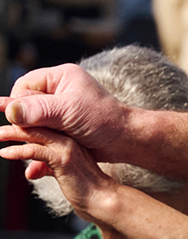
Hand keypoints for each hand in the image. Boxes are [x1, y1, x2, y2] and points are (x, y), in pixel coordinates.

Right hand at [0, 64, 128, 178]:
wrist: (125, 140)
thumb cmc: (104, 120)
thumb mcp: (68, 111)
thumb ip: (38, 110)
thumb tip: (8, 110)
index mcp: (60, 77)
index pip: (24, 86)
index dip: (16, 104)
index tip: (17, 122)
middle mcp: (59, 91)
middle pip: (26, 105)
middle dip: (23, 122)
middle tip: (23, 137)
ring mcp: (61, 110)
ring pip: (33, 121)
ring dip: (30, 136)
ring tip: (30, 148)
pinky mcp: (64, 126)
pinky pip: (43, 133)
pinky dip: (39, 145)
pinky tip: (34, 162)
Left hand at [0, 123, 118, 224]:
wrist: (101, 199)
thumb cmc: (84, 188)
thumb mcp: (62, 172)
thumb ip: (47, 167)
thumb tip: (31, 171)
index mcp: (69, 138)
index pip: (43, 123)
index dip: (24, 120)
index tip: (7, 123)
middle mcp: (69, 138)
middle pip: (36, 123)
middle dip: (14, 122)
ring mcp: (67, 148)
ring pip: (34, 133)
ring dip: (11, 133)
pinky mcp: (63, 160)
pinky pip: (35, 150)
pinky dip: (18, 151)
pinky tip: (5, 153)